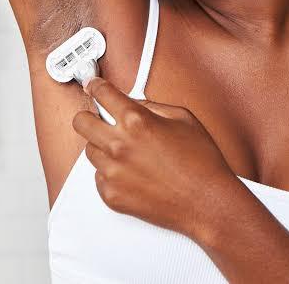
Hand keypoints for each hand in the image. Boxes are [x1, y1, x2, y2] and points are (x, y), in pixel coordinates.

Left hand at [72, 77, 233, 240]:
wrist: (206, 202)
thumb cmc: (200, 161)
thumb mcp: (182, 118)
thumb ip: (152, 106)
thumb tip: (132, 102)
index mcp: (137, 121)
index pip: (102, 94)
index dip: (94, 86)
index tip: (92, 86)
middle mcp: (119, 145)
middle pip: (81, 122)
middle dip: (88, 116)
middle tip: (98, 118)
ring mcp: (113, 172)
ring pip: (89, 150)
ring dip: (102, 146)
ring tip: (126, 150)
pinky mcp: (111, 195)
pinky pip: (98, 177)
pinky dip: (110, 172)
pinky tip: (131, 172)